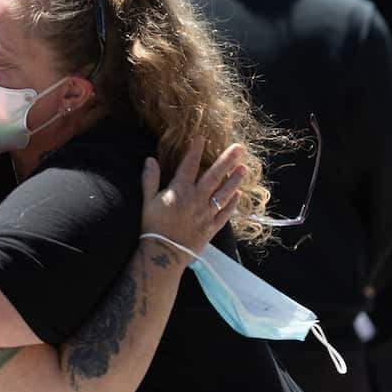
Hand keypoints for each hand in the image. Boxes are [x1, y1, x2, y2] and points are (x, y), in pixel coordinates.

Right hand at [140, 139, 246, 257]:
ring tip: (244, 168)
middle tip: (239, 147)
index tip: (202, 138)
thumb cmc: (153, 227)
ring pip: (225, 192)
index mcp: (180, 190)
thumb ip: (149, 180)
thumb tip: (150, 160)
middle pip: (215, 175)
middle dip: (227, 160)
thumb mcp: (147, 201)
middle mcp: (197, 199)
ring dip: (235, 179)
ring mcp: (207, 213)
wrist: (164, 254)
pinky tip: (238, 194)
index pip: (189, 165)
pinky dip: (232, 203)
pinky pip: (225, 213)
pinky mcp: (212, 227)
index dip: (195, 150)